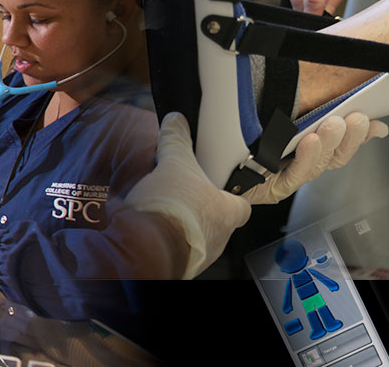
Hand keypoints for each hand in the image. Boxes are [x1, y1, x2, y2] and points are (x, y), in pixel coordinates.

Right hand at [129, 113, 252, 277]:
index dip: (232, 195)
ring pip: (199, 237)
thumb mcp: (174, 163)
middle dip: (202, 210)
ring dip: (184, 226)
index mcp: (228, 213)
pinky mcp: (181, 266)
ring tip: (164, 211)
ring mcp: (201, 255)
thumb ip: (177, 141)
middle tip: (184, 197)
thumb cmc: (170, 211)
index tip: (220, 188)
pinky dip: (168, 240)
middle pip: (219, 222)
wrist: (145, 247)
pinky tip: (153, 229)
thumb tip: (175, 122)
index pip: (243, 205)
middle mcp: (220, 238)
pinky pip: (179, 251)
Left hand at [239, 112, 388, 204]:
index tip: (375, 124)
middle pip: (334, 158)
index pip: (343, 145)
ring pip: (317, 167)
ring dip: (328, 145)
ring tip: (333, 125)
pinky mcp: (269, 189)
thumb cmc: (244, 130)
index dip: (361, 137)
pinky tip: (309, 141)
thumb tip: (361, 109)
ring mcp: (285, 179)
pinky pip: (291, 177)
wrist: (209, 157)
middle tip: (356, 118)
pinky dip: (304, 159)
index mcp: (307, 150)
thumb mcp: (286, 111)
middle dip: (349, 138)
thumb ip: (324, 107)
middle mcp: (299, 166)